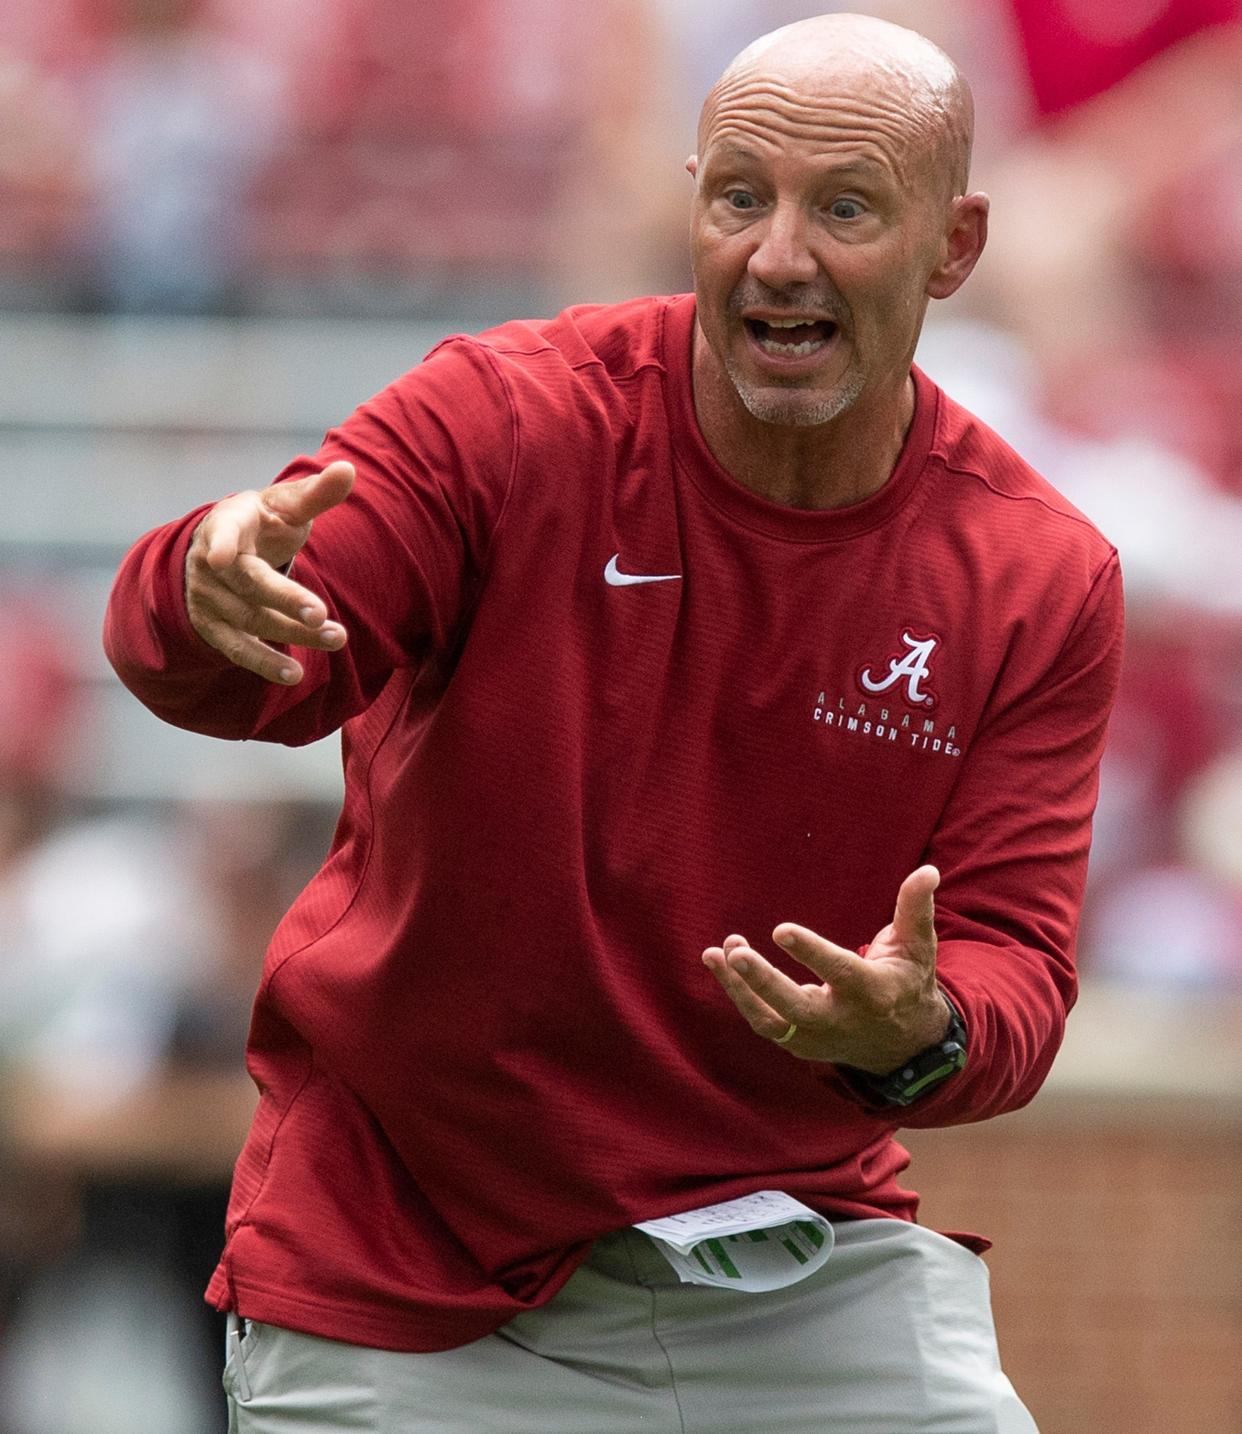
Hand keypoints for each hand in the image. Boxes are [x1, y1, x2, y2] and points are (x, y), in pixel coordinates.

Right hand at [184, 461, 354, 683]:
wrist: (219, 550)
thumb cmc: (262, 522)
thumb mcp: (284, 505)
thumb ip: (315, 494)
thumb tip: (349, 470)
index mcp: (228, 522)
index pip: (223, 532)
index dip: (221, 543)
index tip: (220, 557)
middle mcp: (211, 562)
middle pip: (250, 584)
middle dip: (285, 600)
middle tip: (321, 614)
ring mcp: (209, 598)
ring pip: (252, 619)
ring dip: (294, 632)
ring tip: (337, 638)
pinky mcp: (213, 627)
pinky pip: (239, 649)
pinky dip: (266, 663)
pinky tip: (295, 674)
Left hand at [701, 865, 950, 1071]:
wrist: (905, 1044)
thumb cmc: (907, 980)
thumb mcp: (918, 945)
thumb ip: (915, 907)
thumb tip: (926, 870)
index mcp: (873, 992)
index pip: (839, 971)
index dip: (810, 952)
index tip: (779, 930)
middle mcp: (843, 1020)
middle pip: (797, 1008)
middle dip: (764, 982)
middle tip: (735, 953)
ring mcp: (818, 1038)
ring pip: (771, 1021)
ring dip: (739, 989)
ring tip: (716, 952)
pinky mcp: (799, 1044)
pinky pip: (763, 1022)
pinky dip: (739, 995)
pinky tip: (719, 961)